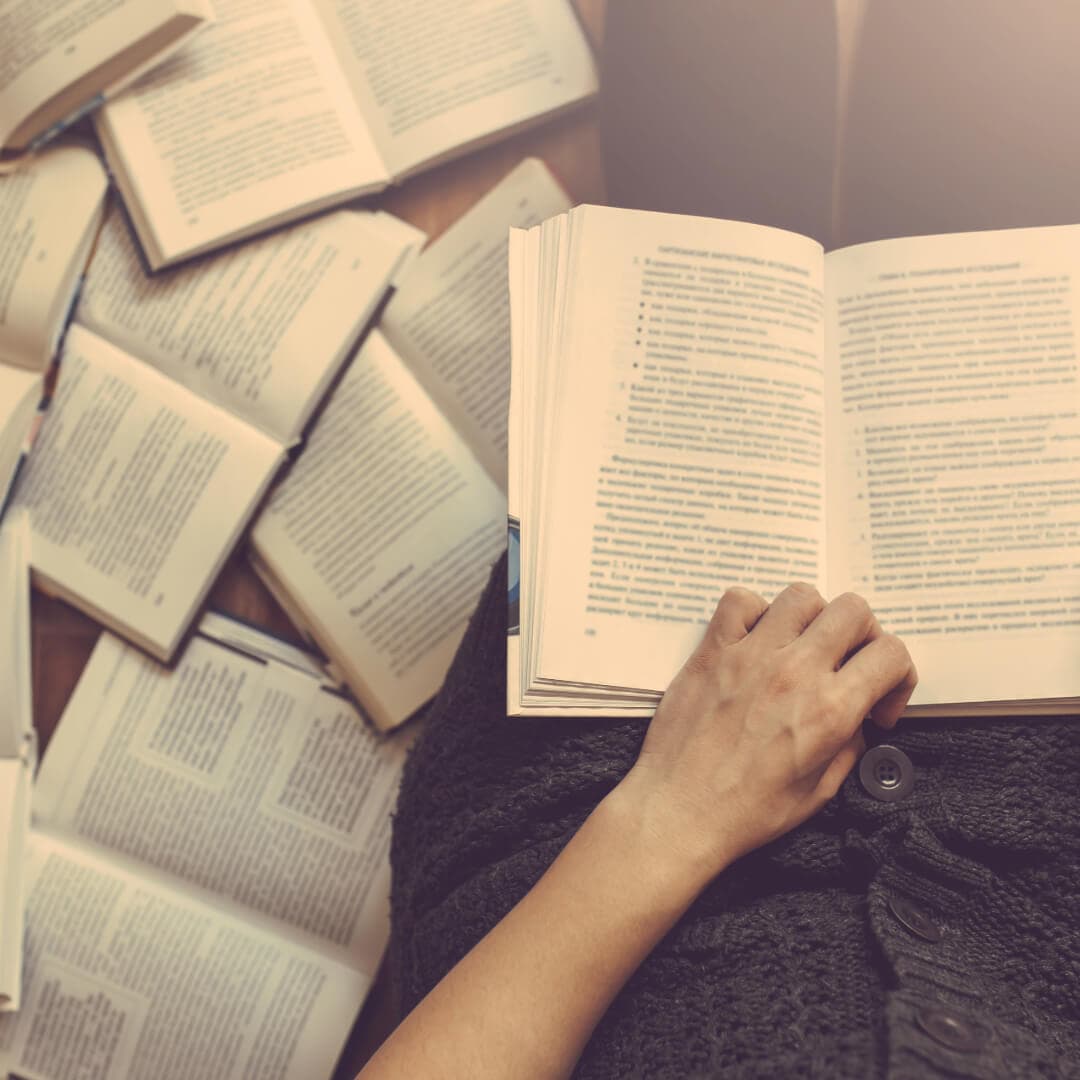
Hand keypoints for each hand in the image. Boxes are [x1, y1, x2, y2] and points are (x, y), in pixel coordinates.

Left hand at [615, 582, 916, 879]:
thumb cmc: (744, 812)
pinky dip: (754, 611)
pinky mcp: (712, 652)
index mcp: (829, 710)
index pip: (891, 654)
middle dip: (863, 636)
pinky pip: (740, 600)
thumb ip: (849, 745)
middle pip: (853, 611)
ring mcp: (750, 655)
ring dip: (812, 618)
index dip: (897, 675)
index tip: (878, 700)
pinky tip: (756, 640)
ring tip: (802, 649)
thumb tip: (857, 716)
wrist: (679, 812)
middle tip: (846, 666)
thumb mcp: (819, 792)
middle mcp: (795, 672)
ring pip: (801, 595)